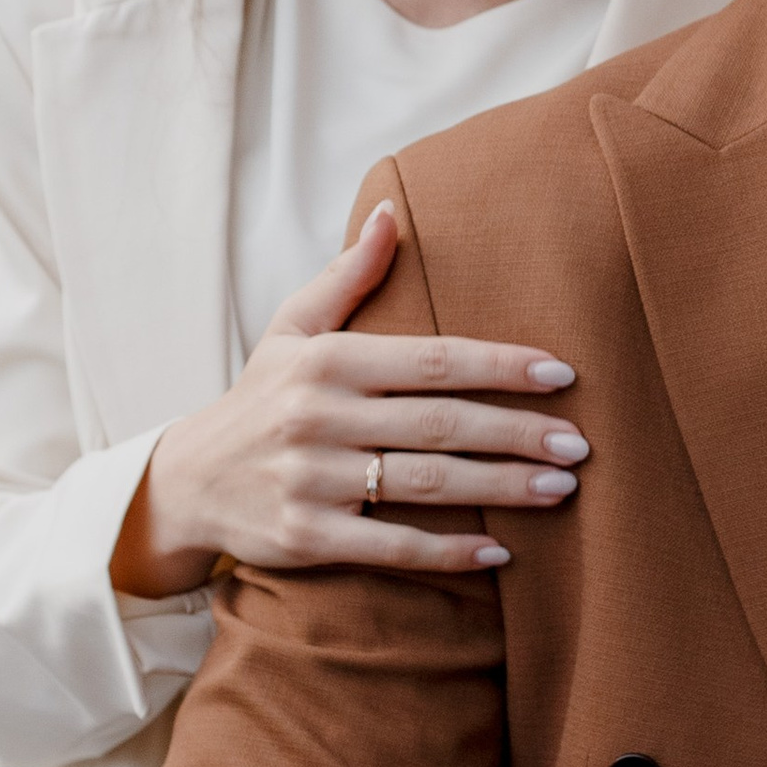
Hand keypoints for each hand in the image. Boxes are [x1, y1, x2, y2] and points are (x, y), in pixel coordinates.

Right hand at [109, 204, 586, 596]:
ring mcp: (313, 481)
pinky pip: (390, 545)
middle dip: (517, 434)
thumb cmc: (260, 399)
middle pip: (440, 424)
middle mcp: (319, 418)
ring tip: (560, 489)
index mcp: (328, 361)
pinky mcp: (306, 538)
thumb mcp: (293, 328)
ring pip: (424, 485)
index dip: (501, 367)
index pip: (433, 360)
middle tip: (580, 444)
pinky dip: (447, 552)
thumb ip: (350, 276)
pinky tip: (499, 554)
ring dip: (500, 489)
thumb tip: (393, 212)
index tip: (562, 374)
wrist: (186, 482)